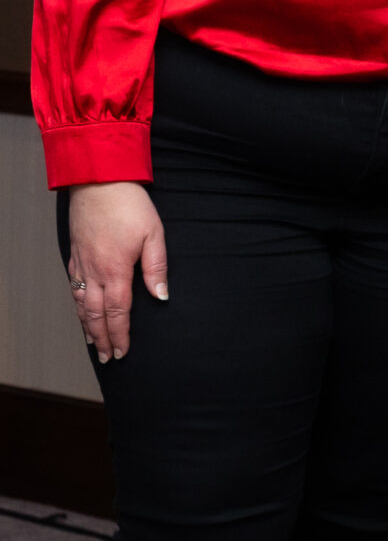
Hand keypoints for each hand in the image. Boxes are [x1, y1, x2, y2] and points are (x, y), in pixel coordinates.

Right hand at [66, 182, 166, 362]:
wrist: (98, 182)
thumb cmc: (129, 206)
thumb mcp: (154, 235)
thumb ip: (157, 268)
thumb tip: (161, 297)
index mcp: (116, 270)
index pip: (117, 312)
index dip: (120, 334)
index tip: (123, 351)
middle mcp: (94, 272)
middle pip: (96, 315)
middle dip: (103, 338)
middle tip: (109, 358)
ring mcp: (81, 264)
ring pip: (81, 304)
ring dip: (88, 326)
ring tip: (94, 343)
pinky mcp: (74, 255)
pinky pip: (73, 288)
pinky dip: (77, 306)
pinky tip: (81, 312)